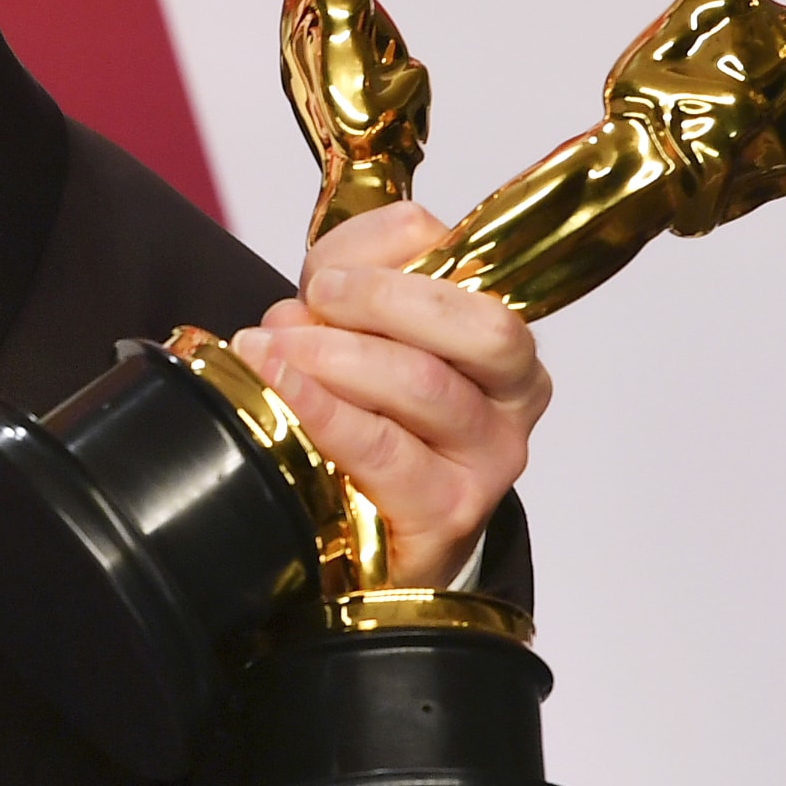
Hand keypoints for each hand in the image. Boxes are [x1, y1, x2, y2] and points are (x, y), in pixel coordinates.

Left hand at [230, 201, 548, 588]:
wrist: (380, 537)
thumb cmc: (373, 425)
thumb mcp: (356, 344)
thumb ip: (335, 308)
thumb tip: (295, 312)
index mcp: (500, 331)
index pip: (460, 254)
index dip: (380, 247)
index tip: (321, 269)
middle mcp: (515, 392)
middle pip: (476, 324)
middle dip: (378, 298)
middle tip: (312, 301)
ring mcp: (490, 456)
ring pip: (424, 382)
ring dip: (333, 355)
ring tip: (270, 353)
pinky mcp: (451, 511)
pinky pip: (383, 448)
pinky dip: (323, 412)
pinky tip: (282, 391)